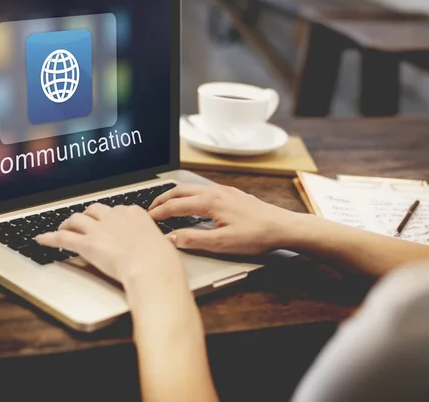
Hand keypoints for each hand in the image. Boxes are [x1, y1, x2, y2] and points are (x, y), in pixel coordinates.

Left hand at [36, 203, 185, 286]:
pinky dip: (49, 238)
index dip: (108, 217)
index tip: (106, 223)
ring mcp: (99, 229)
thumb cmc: (161, 261)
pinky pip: (63, 238)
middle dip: (87, 216)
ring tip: (62, 228)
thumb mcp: (161, 243)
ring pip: (76, 219)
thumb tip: (153, 247)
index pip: (116, 209)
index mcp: (134, 213)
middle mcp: (115, 216)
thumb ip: (151, 241)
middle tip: (83, 223)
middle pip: (93, 210)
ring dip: (67, 223)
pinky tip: (42, 239)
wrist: (153, 268)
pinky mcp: (87, 243)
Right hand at [149, 184, 301, 254]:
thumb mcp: (222, 243)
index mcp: (210, 202)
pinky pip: (202, 190)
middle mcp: (215, 192)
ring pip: (191, 188)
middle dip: (162, 199)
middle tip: (149, 209)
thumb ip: (193, 239)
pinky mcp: (231, 193)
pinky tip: (191, 204)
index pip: (175, 206)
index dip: (158, 213)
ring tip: (165, 205)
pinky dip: (188, 195)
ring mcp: (224, 191)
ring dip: (175, 195)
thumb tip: (170, 238)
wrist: (283, 227)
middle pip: (179, 191)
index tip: (146, 219)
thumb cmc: (256, 235)